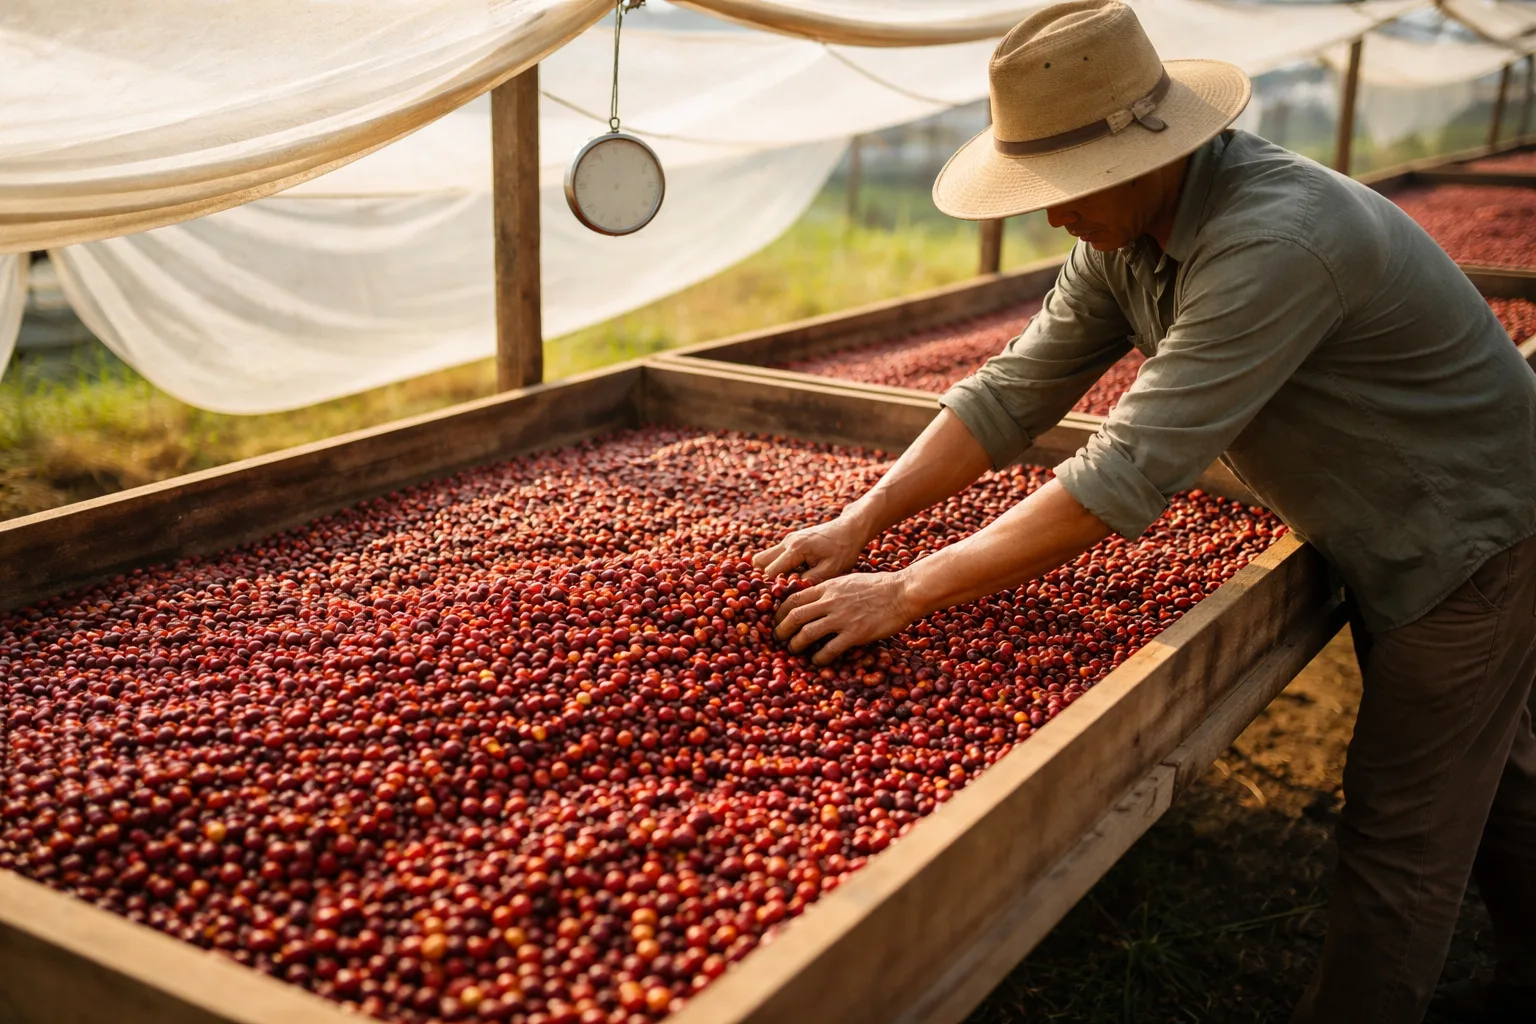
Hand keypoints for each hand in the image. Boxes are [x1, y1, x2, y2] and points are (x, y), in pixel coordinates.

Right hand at [752, 516, 870, 583]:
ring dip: (770, 571)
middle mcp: (787, 542)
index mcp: (796, 549)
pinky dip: (777, 566)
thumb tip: (791, 593)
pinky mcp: (791, 540)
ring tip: (784, 586)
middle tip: (777, 593)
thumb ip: (810, 581)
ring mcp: (787, 539)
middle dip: (764, 578)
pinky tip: (791, 577)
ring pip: (764, 557)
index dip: (772, 587)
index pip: (770, 572)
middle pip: (758, 562)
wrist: (851, 528)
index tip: (779, 600)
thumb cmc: (844, 550)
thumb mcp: (831, 570)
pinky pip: (774, 554)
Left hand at [773, 571, 916, 664]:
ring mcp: (842, 617)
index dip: (779, 612)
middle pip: (795, 616)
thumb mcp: (849, 580)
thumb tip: (816, 598)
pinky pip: (829, 649)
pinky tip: (817, 661)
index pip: (794, 598)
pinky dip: (819, 658)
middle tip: (778, 640)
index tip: (776, 621)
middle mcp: (831, 601)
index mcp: (829, 587)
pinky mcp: (855, 633)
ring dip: (796, 645)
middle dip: (781, 630)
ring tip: (793, 651)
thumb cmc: (879, 586)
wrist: (903, 592)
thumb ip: (831, 589)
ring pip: (807, 633)